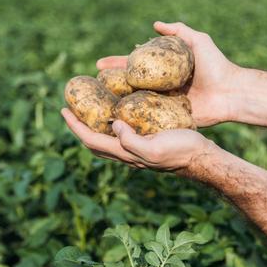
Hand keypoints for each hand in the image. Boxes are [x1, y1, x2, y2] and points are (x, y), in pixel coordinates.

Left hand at [61, 108, 213, 172]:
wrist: (202, 157)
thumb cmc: (182, 150)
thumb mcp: (154, 148)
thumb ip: (131, 141)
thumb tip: (113, 125)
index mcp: (125, 153)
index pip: (91, 140)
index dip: (75, 126)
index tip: (64, 110)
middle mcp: (126, 153)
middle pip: (93, 142)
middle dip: (78, 126)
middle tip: (70, 109)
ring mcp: (135, 150)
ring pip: (104, 140)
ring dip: (92, 126)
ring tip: (87, 110)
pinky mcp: (145, 143)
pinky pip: (119, 134)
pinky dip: (109, 124)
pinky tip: (116, 112)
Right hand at [97, 21, 239, 126]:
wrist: (231, 92)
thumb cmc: (216, 66)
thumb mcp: (198, 42)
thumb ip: (179, 32)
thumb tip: (155, 24)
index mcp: (162, 71)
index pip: (134, 66)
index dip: (116, 65)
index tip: (99, 65)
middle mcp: (159, 87)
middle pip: (128, 85)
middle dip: (109, 85)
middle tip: (91, 85)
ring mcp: (162, 104)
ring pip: (134, 103)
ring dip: (116, 103)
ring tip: (96, 104)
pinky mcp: (168, 119)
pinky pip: (147, 119)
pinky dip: (132, 120)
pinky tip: (114, 121)